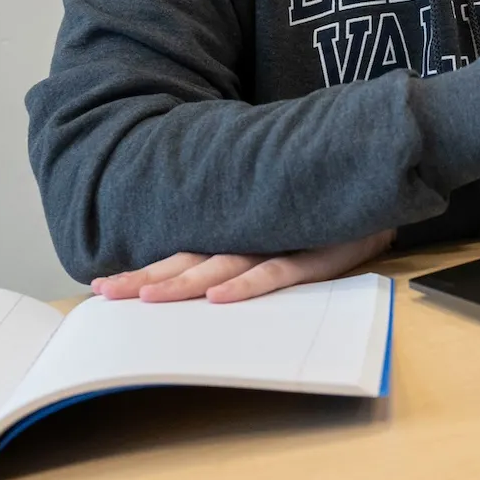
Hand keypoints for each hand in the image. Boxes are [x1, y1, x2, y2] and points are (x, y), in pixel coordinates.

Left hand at [90, 229, 394, 303]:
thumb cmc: (326, 211)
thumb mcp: (281, 225)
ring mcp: (281, 242)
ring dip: (184, 283)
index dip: (143, 268)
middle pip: (191, 261)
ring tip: (147, 296)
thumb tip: (201, 275)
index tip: (99, 286)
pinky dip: (247, 285)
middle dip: (146, 279)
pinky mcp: (314, 252)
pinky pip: (276, 271)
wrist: (379, 181)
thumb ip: (246, 246)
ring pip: (223, 266)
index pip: (182, 254)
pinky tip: (218, 298)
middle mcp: (252, 235)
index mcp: (239, 231)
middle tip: (104, 293)